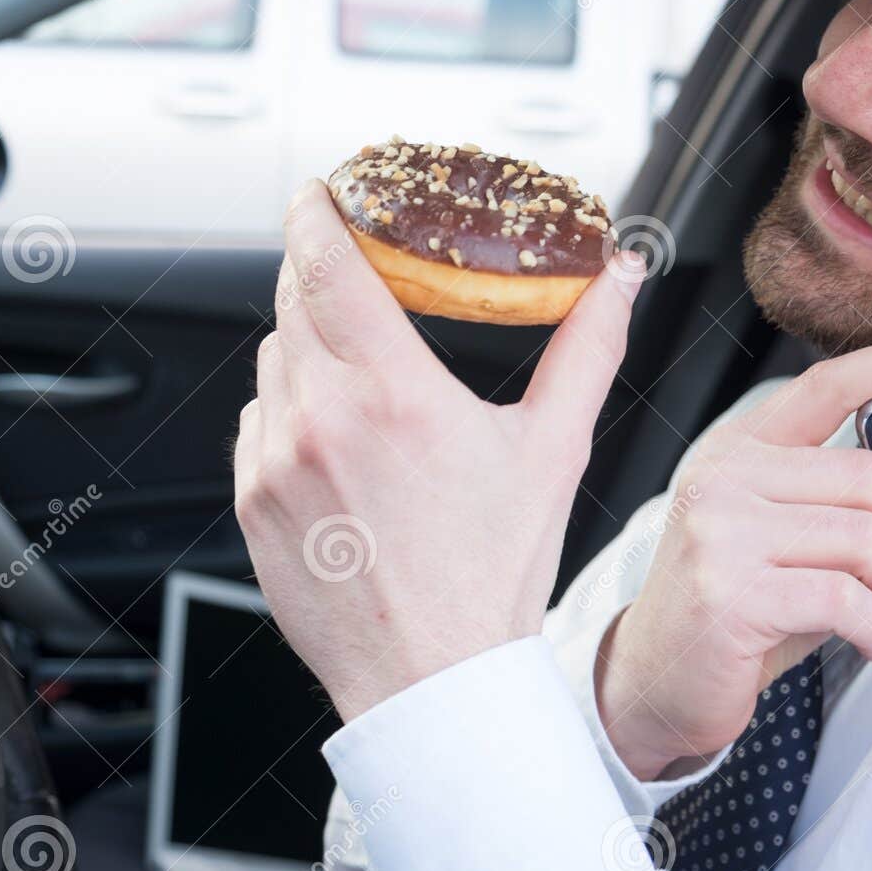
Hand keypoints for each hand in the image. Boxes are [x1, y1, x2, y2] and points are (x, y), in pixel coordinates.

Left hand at [234, 180, 643, 721]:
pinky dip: (289, 412)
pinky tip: (339, 446)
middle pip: (290, 300)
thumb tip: (620, 280)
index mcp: (393, 394)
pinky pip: (256, 422)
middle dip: (320, 273)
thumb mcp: (554, 451)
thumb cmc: (493, 575)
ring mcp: (274, 463)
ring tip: (364, 384)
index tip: (323, 191)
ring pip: (272, 361)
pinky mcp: (251, 503)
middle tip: (356, 271)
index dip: (317, 211)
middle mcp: (319, 419)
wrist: (434, 679)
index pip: (327, 262)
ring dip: (308, 347)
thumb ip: (589, 348)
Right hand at [595, 340, 871, 779]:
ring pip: (865, 540)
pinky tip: (868, 639)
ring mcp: (721, 532)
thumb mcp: (809, 563)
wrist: (655, 684)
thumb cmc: (738, 617)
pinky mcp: (729, 592)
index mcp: (741, 451)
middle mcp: (724, 477)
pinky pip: (845, 598)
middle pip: (869, 476)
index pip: (825, 387)